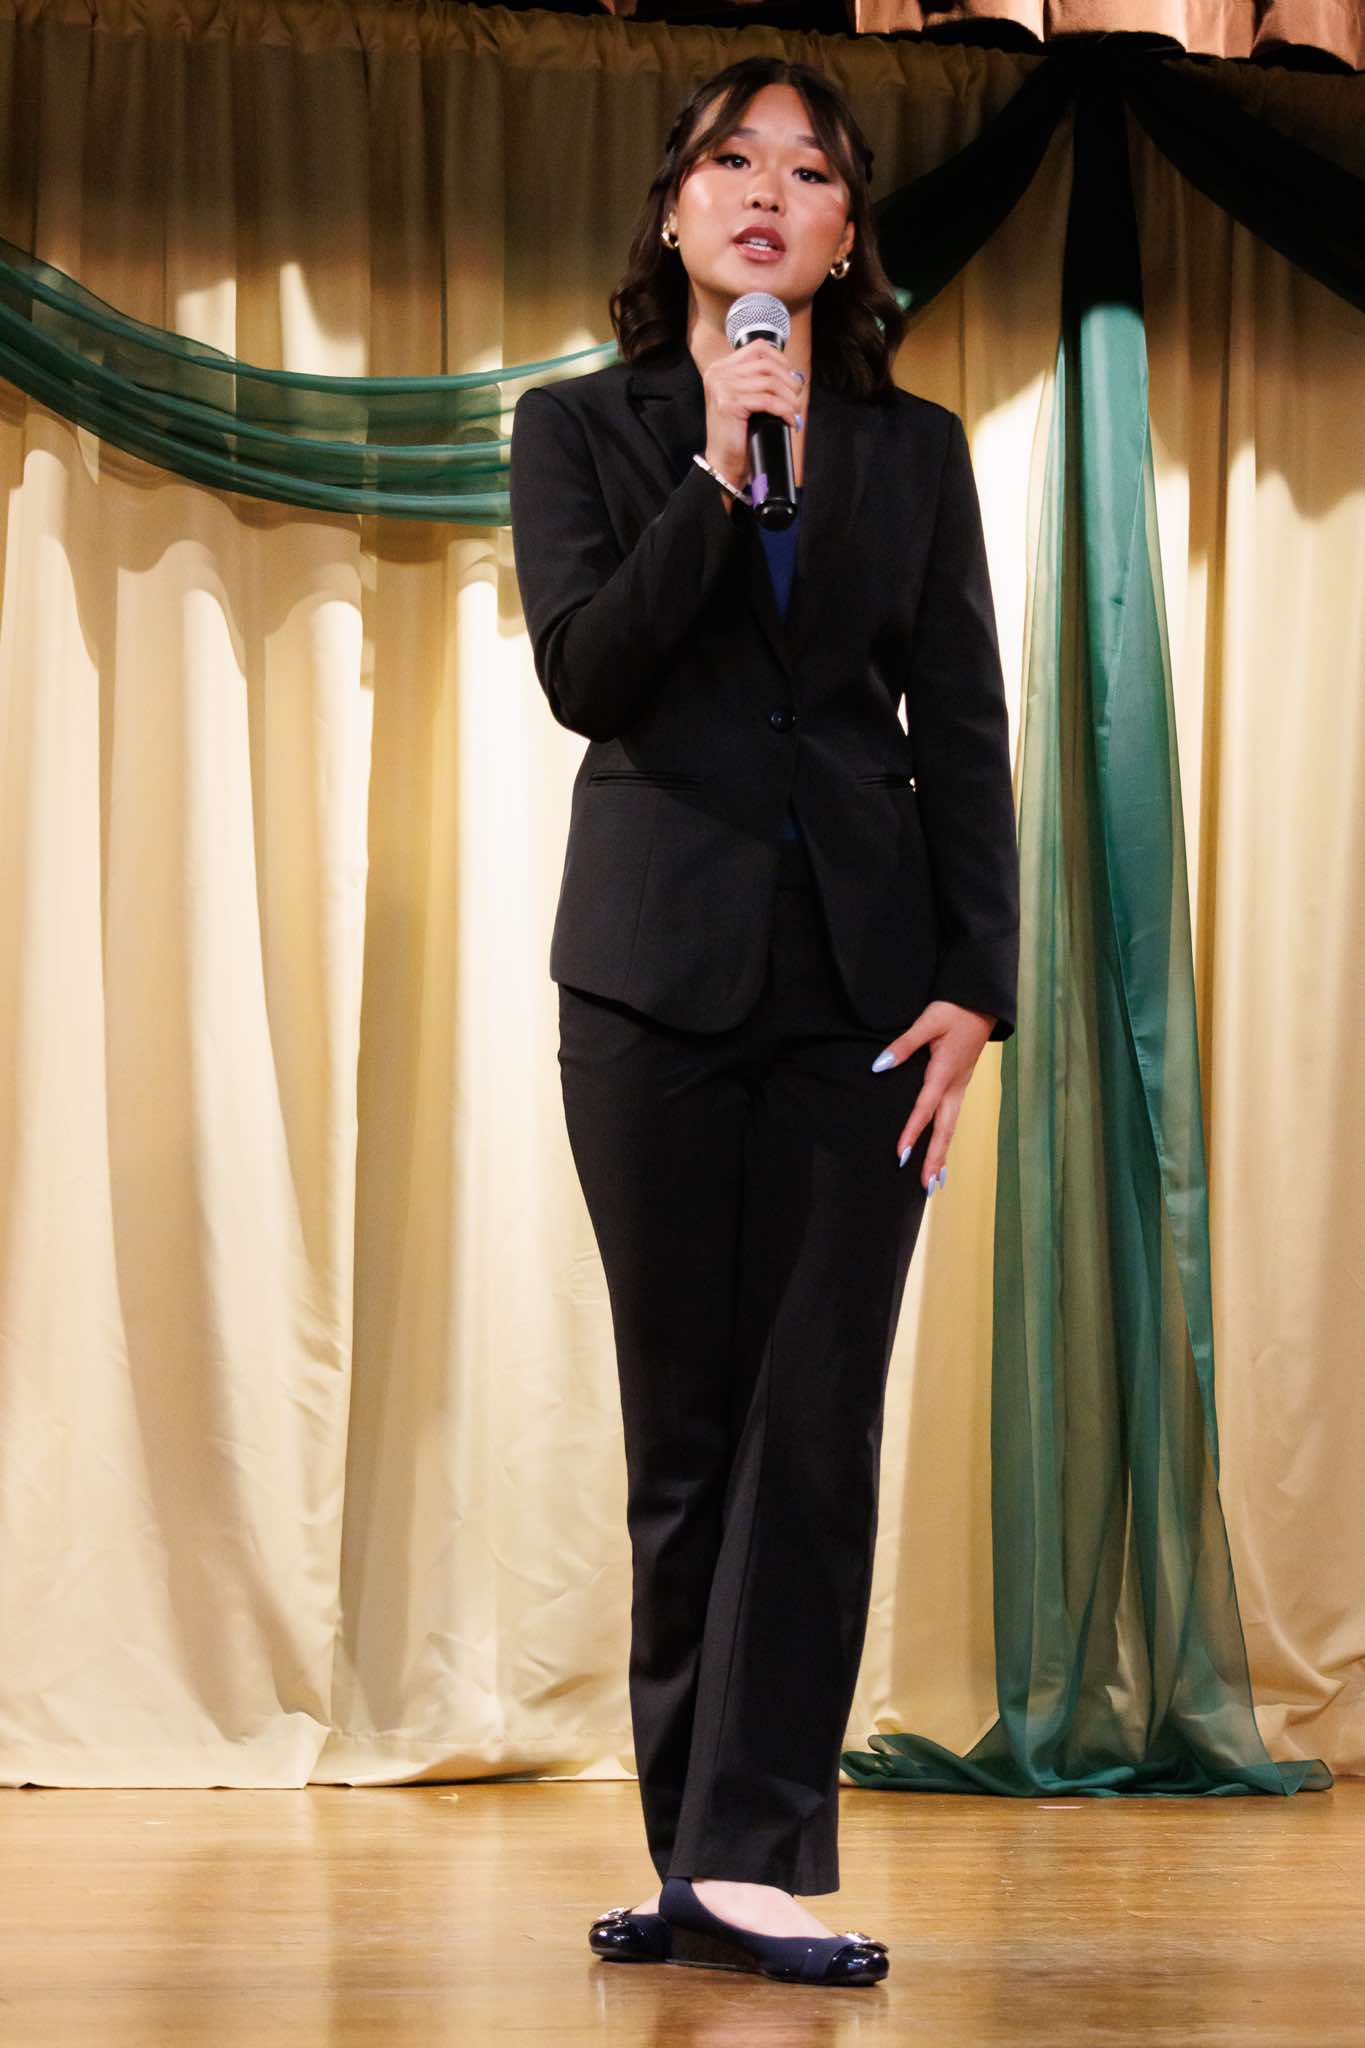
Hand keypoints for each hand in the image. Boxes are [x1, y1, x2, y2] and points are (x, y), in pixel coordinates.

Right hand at [700, 339, 803, 491]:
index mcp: (721, 368)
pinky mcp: (729, 404)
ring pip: (770, 382)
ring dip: (790, 398)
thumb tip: (794, 374)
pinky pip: (768, 401)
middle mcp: (718, 373)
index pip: (758, 348)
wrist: (724, 463)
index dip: (781, 361)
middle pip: (767, 364)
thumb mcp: (746, 398)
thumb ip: (759, 381)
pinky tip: (789, 420)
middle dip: (789, 381)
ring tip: (795, 411)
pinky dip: (784, 410)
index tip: (791, 379)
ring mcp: (722, 387)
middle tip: (796, 398)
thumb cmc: (738, 434)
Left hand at [872, 1001, 996, 1191]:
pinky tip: (941, 1150)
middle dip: (935, 1157)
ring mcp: (961, 1086)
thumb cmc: (954, 1010)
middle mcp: (955, 1085)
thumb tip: (879, 1065)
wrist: (982, 1004)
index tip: (901, 1155)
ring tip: (935, 1180)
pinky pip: (953, 1117)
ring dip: (942, 1153)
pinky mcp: (961, 1084)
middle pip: (945, 1128)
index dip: (912, 1132)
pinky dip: (946, 1138)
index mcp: (944, 1071)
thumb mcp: (928, 1021)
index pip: (925, 1108)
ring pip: (951, 1126)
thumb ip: (904, 1044)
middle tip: (926, 1185)